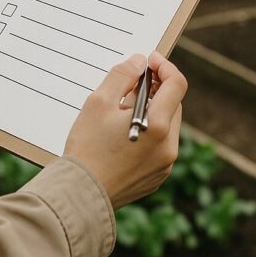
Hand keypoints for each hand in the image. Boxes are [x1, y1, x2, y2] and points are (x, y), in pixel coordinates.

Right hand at [64, 52, 186, 208]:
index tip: (149, 61)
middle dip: (155, 91)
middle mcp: (168, 147)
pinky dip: (149, 134)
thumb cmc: (86, 148)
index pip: (177, 84)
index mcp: (158, 126)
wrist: (79, 195)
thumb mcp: (99, 102)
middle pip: (173, 105)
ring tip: (121, 115)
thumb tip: (140, 62)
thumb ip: (122, 75)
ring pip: (167, 126)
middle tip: (129, 88)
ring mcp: (165, 165)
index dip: (164, 67)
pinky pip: (160, 146)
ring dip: (152, 113)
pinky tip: (124, 137)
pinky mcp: (157, 177)